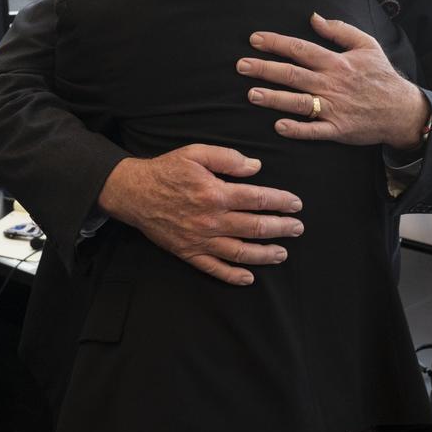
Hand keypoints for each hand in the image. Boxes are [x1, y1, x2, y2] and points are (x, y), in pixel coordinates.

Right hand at [98, 144, 303, 286]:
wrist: (134, 192)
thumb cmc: (166, 171)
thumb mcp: (196, 153)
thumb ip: (227, 158)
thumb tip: (255, 167)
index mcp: (216, 194)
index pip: (257, 199)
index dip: (280, 202)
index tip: (295, 204)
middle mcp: (212, 220)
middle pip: (255, 228)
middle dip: (281, 228)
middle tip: (298, 228)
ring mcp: (201, 240)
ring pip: (241, 252)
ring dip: (265, 254)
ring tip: (282, 253)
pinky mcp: (189, 253)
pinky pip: (215, 269)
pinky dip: (233, 276)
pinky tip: (249, 277)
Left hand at [239, 13, 429, 148]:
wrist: (402, 110)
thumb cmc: (381, 76)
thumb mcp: (367, 45)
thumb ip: (340, 30)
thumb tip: (314, 17)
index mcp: (336, 62)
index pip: (300, 49)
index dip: (276, 43)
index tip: (255, 39)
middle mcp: (331, 84)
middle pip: (292, 74)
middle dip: (265, 69)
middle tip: (241, 65)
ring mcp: (333, 108)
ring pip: (298, 102)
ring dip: (274, 98)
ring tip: (252, 94)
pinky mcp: (337, 129)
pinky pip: (313, 130)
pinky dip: (296, 129)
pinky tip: (278, 126)